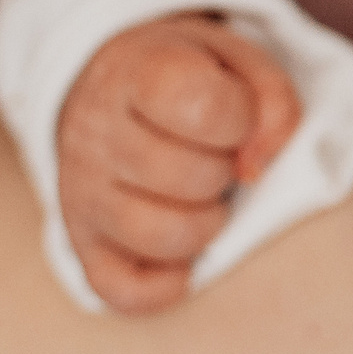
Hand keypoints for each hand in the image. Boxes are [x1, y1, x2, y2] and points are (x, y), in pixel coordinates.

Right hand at [56, 14, 301, 313]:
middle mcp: (96, 133)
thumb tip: (260, 166)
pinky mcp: (81, 244)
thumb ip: (272, 101)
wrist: (107, 87)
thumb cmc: (188, 78)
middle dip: (224, 173)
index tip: (233, 118)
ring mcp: (81, 193)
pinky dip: (167, 284)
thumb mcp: (237, 62)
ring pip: (165, 238)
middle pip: (190, 179)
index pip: (203, 108)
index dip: (240, 120)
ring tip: (199, 198)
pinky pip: (126, 291)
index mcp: (136, 74)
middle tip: (214, 158)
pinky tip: (183, 253)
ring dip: (205, 225)